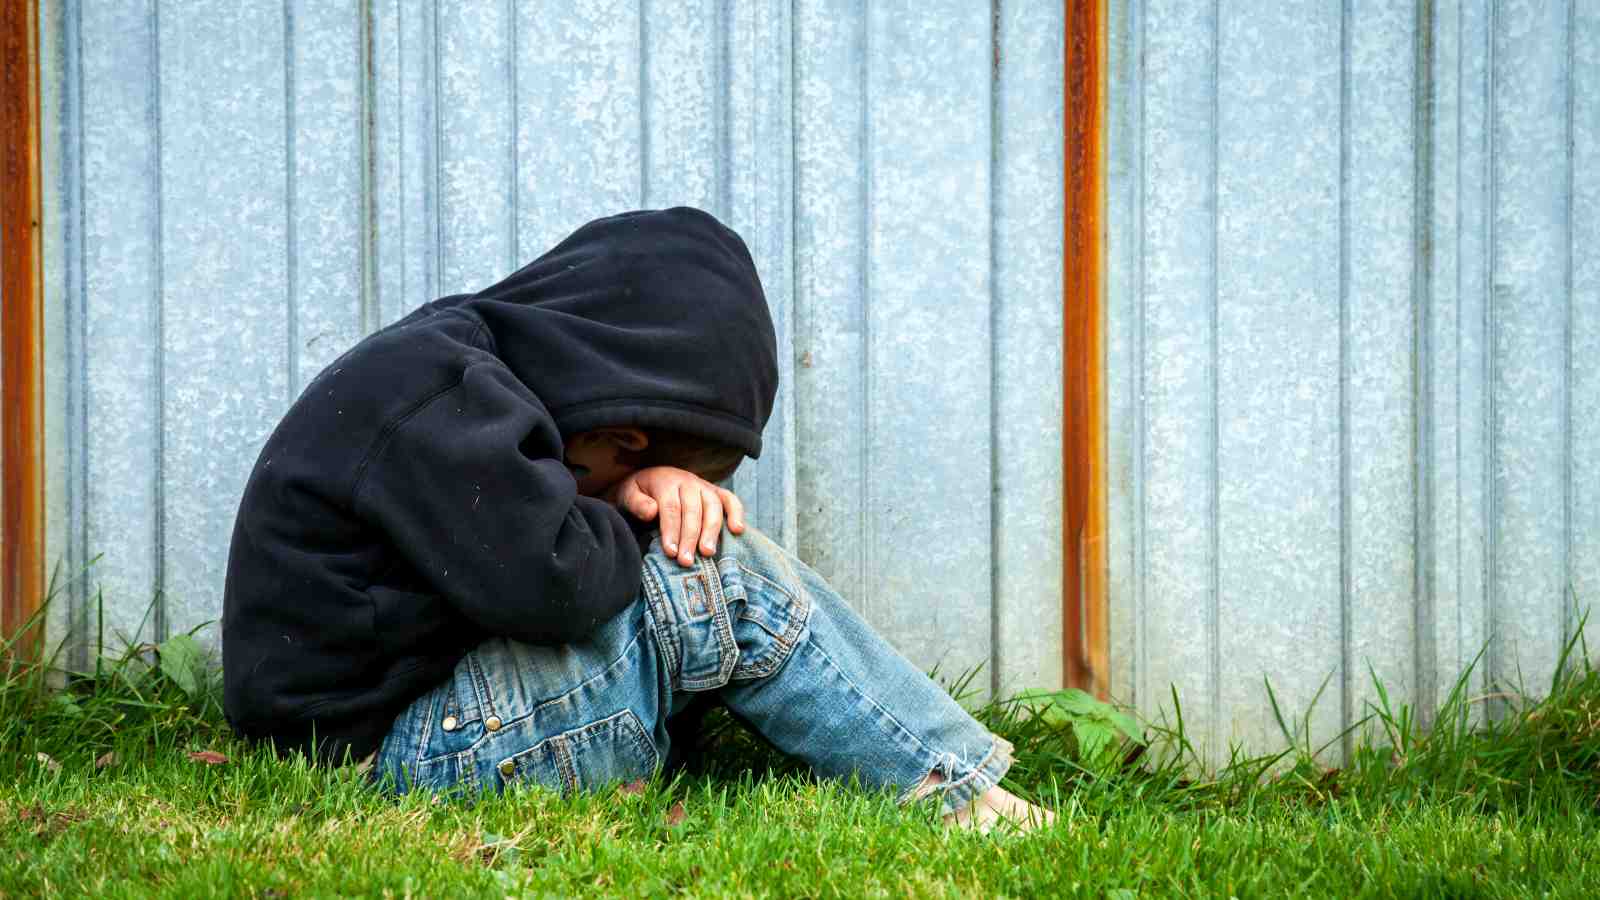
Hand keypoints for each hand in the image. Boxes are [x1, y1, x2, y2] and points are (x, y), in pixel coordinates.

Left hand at [609, 467, 745, 565]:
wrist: (651, 479)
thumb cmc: (640, 493)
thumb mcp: (629, 494)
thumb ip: (637, 503)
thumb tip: (652, 511)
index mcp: (666, 481)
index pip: (671, 507)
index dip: (672, 530)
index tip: (671, 553)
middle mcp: (688, 481)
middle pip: (693, 509)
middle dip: (690, 537)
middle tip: (686, 561)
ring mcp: (704, 486)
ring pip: (713, 506)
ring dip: (712, 530)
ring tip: (707, 553)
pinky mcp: (716, 492)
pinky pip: (730, 500)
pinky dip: (737, 513)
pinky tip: (737, 530)